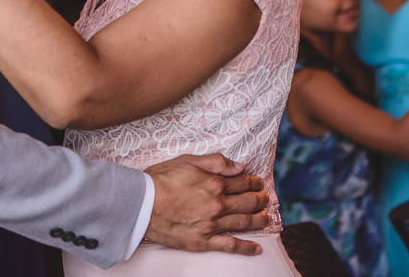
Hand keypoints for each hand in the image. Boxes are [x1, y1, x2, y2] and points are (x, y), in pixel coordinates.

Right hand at [144, 153, 269, 255]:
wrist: (141, 205)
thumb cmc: (160, 180)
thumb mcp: (188, 160)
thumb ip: (215, 161)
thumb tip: (238, 166)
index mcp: (214, 183)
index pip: (242, 182)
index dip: (253, 182)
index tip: (258, 183)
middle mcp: (217, 204)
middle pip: (247, 202)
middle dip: (259, 200)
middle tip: (265, 199)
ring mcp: (212, 224)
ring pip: (243, 222)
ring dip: (258, 220)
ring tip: (266, 218)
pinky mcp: (203, 241)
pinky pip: (230, 245)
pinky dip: (246, 247)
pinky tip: (257, 248)